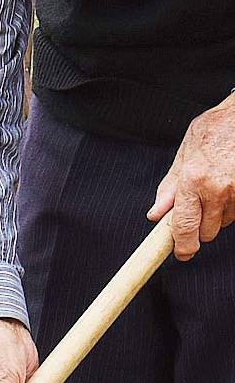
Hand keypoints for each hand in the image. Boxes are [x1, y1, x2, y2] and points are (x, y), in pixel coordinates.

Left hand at [150, 94, 234, 256]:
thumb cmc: (217, 128)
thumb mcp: (185, 152)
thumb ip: (170, 186)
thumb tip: (156, 214)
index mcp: (193, 180)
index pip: (183, 226)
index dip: (182, 246)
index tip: (182, 254)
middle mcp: (216, 189)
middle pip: (206, 231)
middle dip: (200, 225)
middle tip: (200, 205)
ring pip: (224, 222)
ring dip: (218, 213)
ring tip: (217, 186)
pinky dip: (232, 205)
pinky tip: (229, 185)